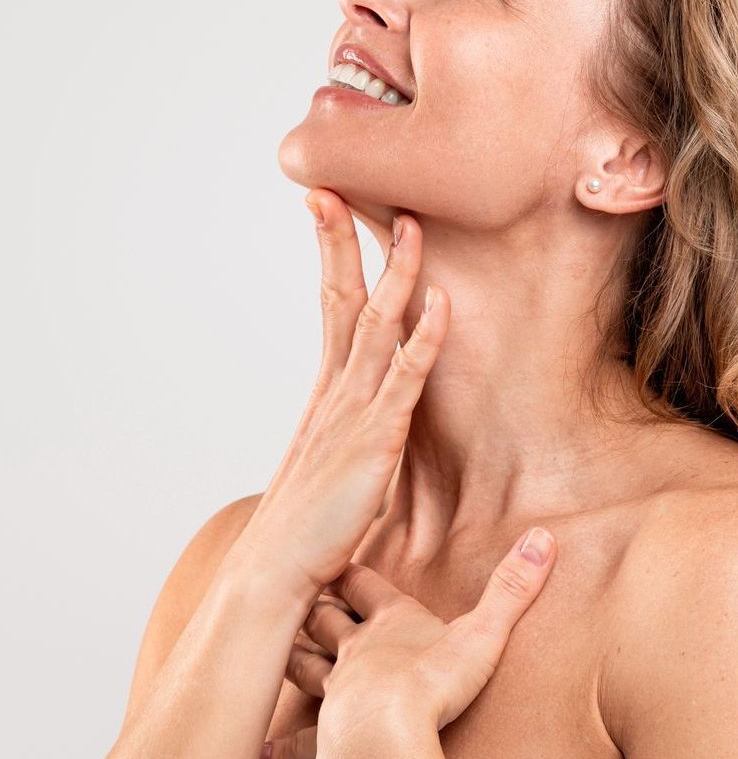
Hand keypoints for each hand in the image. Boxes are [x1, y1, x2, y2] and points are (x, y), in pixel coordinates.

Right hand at [230, 190, 449, 602]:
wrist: (275, 573)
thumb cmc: (303, 529)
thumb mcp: (327, 467)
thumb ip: (344, 435)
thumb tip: (356, 425)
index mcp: (326, 393)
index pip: (329, 306)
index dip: (331, 255)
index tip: (328, 208)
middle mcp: (337, 391)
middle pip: (342, 298)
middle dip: (344, 240)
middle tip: (341, 185)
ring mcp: (354, 411)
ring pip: (377, 325)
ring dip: (397, 273)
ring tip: (410, 225)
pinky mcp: (376, 439)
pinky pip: (406, 377)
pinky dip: (425, 337)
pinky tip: (441, 303)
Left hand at [259, 526, 556, 758]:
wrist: (384, 738)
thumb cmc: (433, 683)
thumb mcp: (483, 632)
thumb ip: (513, 588)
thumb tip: (545, 536)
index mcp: (390, 621)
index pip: (364, 583)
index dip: (351, 568)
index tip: (336, 550)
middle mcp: (355, 651)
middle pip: (326, 618)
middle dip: (313, 604)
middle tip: (299, 592)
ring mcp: (336, 693)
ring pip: (305, 666)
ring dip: (293, 656)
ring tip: (278, 647)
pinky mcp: (327, 735)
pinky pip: (302, 739)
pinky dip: (284, 743)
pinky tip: (263, 750)